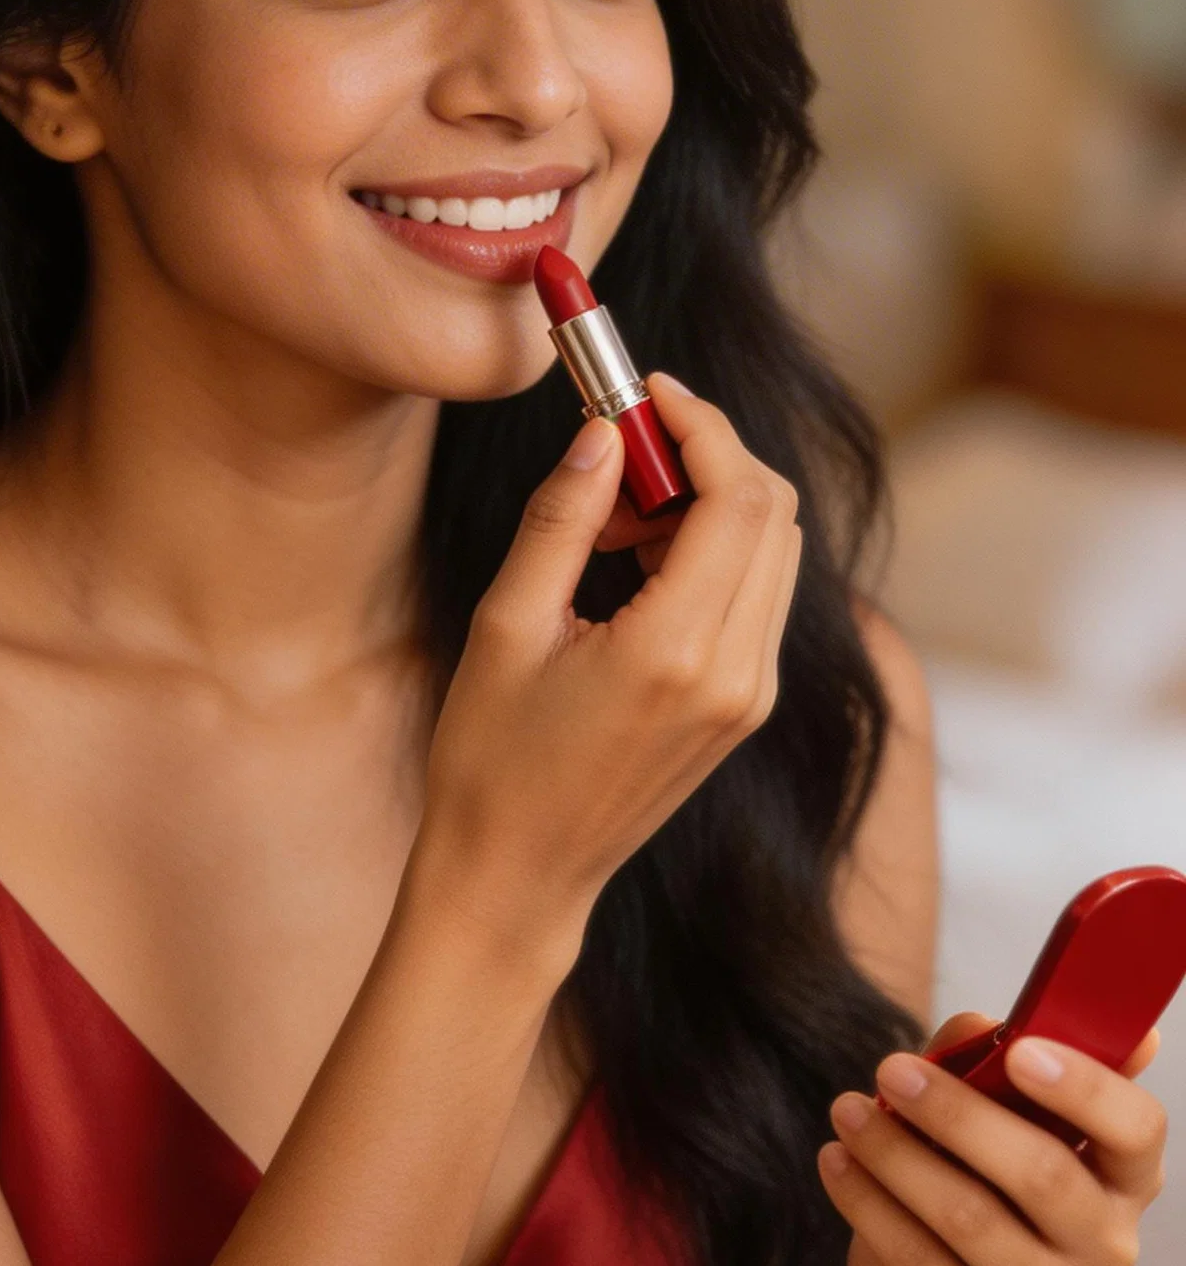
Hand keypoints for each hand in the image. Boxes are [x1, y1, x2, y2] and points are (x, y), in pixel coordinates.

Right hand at [418, 376, 801, 954]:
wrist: (518, 878)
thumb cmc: (492, 761)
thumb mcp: (509, 625)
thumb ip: (562, 518)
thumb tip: (603, 431)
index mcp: (679, 652)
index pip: (738, 496)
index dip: (700, 424)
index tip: (644, 388)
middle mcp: (738, 675)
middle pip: (773, 512)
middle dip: (704, 455)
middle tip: (618, 451)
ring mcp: (752, 696)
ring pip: (771, 550)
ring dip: (706, 503)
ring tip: (607, 523)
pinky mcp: (745, 708)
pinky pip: (754, 596)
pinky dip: (708, 552)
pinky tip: (629, 565)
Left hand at [818, 1010, 1166, 1265]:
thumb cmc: (963, 1190)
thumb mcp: (979, 1120)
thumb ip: (985, 1063)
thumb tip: (982, 1024)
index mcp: (1122, 1181)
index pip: (1139, 1131)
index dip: (1086, 1088)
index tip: (1019, 1049)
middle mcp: (1103, 1247)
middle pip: (1044, 1175)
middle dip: (957, 1113)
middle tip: (890, 1068)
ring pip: (968, 1216)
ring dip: (895, 1151)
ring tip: (847, 1111)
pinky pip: (916, 1258)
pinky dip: (866, 1199)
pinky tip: (836, 1160)